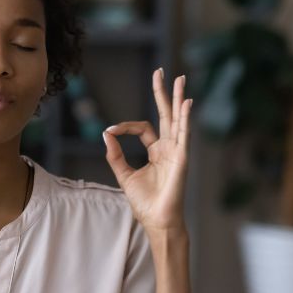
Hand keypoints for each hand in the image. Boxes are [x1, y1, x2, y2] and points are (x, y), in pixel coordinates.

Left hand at [102, 68, 191, 232]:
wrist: (156, 220)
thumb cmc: (144, 202)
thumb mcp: (124, 175)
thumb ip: (115, 154)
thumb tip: (106, 134)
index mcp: (156, 152)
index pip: (144, 128)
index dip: (125, 127)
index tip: (110, 131)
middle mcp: (169, 148)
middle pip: (166, 115)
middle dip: (164, 94)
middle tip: (161, 72)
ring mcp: (177, 152)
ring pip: (178, 119)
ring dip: (178, 99)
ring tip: (180, 78)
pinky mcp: (182, 158)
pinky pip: (184, 134)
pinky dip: (185, 118)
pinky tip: (186, 103)